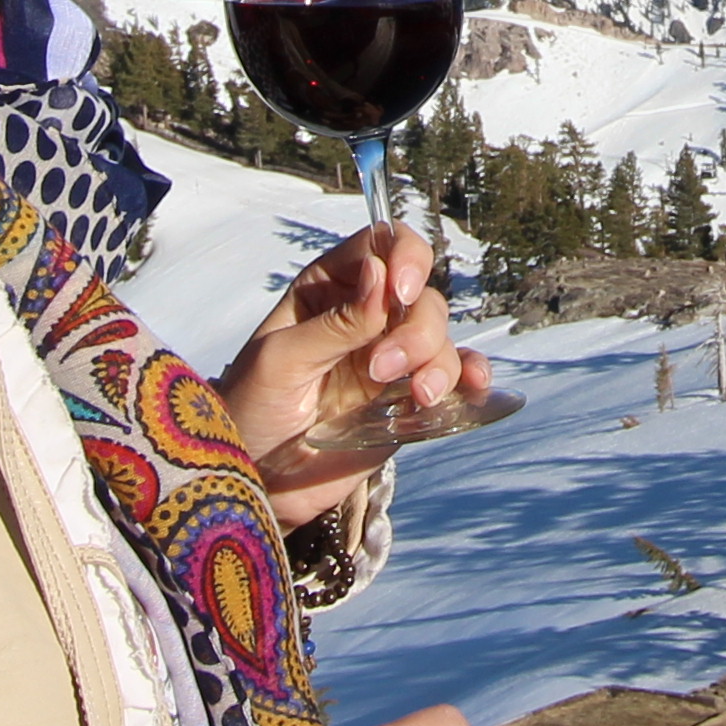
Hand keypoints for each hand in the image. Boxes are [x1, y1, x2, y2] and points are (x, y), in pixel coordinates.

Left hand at [218, 221, 487, 527]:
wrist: (260, 478)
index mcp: (330, 289)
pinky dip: (471, 378)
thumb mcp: (281, 361)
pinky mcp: (407, 398)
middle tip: (382, 369)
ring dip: (438, 362)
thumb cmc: (252, 408)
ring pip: (440, 338)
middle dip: (415, 331)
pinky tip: (473, 389)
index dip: (404, 257)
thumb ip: (335, 323)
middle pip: (421, 297)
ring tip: (417, 396)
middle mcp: (367, 317)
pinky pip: (454, 378)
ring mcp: (390, 358)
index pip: (382, 246)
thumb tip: (380, 271)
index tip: (401, 292)